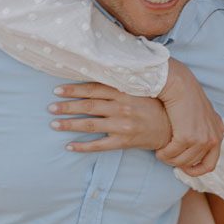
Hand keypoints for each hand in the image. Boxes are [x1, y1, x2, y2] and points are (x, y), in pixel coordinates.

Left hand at [49, 84, 170, 152]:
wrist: (173, 127)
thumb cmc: (155, 106)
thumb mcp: (140, 90)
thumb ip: (120, 85)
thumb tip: (98, 76)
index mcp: (124, 92)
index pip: (93, 89)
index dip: (74, 89)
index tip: (57, 90)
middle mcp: (122, 108)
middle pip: (88, 106)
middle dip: (67, 107)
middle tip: (50, 107)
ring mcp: (123, 126)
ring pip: (90, 125)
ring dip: (70, 124)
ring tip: (54, 124)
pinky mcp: (125, 141)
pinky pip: (99, 145)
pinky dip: (83, 146)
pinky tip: (69, 146)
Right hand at [154, 60, 223, 175]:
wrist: (180, 85)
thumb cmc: (191, 96)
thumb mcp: (210, 111)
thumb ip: (217, 123)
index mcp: (217, 136)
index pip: (210, 164)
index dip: (196, 171)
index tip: (183, 170)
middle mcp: (211, 140)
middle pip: (191, 163)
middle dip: (176, 163)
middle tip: (166, 155)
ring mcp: (200, 139)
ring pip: (180, 161)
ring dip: (168, 159)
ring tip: (161, 152)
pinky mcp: (186, 137)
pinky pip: (171, 153)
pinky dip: (162, 154)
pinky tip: (158, 148)